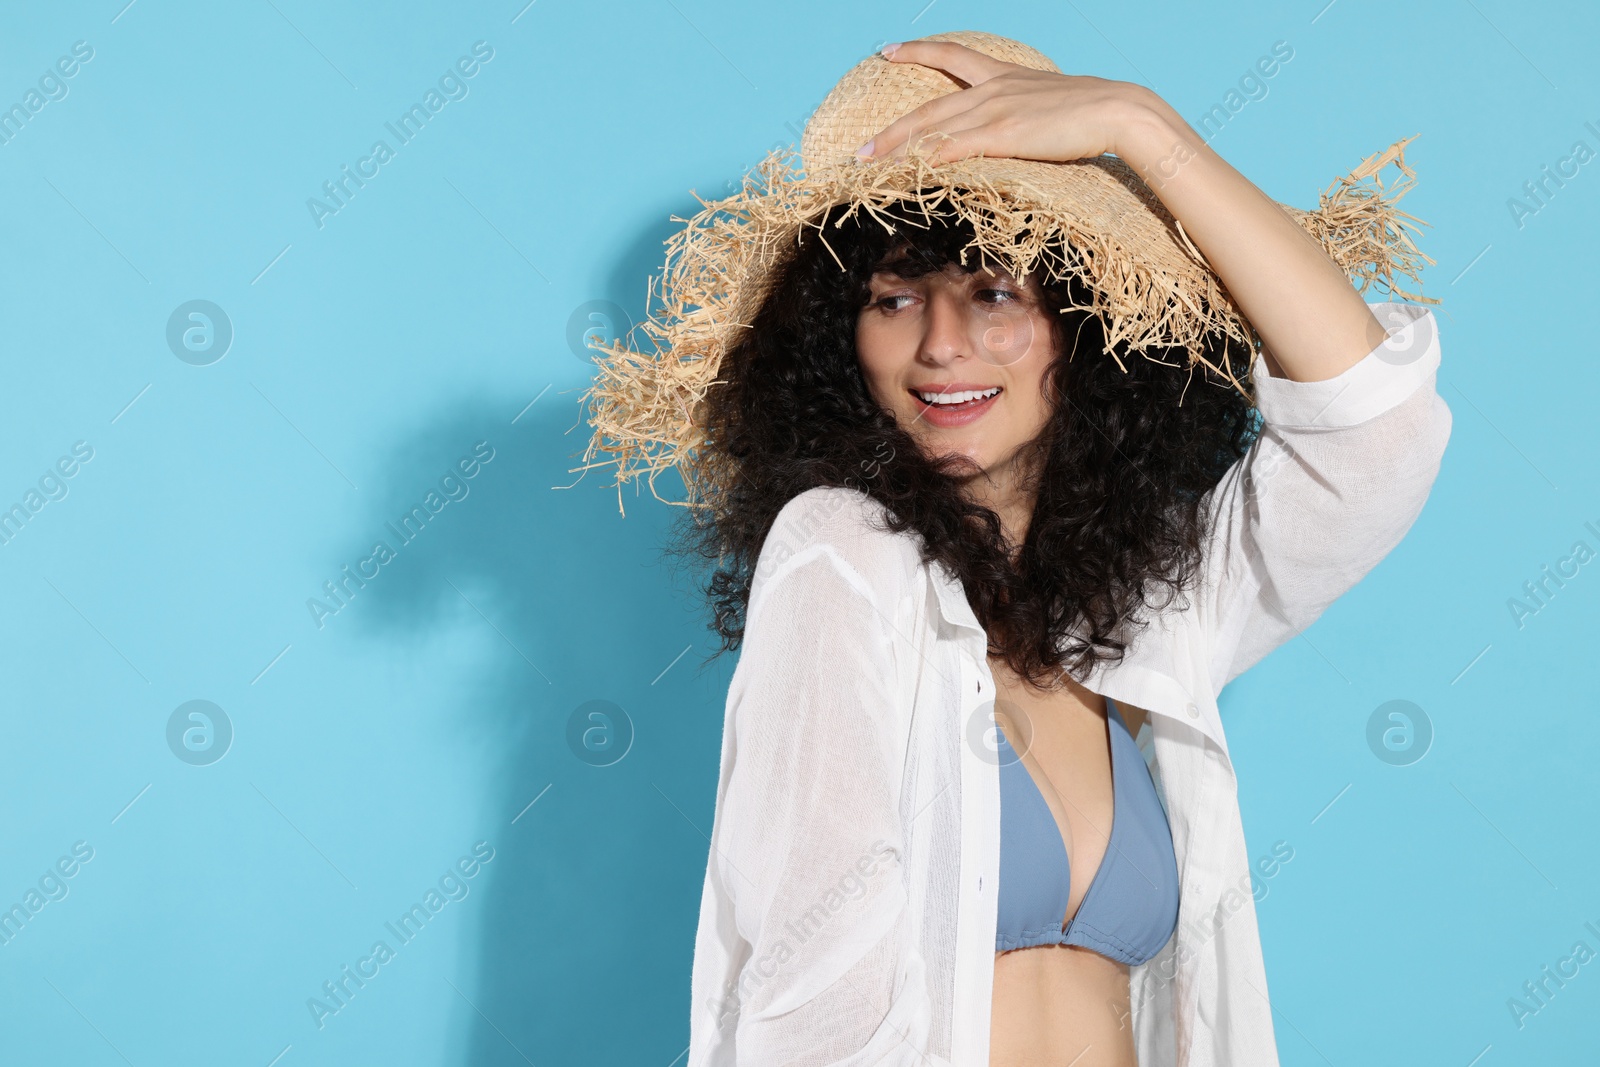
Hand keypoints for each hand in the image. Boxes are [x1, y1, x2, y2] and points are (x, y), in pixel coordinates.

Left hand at [856, 40, 1157, 165]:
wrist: (1120, 109)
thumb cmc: (1096, 114)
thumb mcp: (1054, 108)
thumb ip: (1031, 115)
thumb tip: (1027, 130)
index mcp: (1005, 77)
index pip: (954, 57)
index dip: (919, 51)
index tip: (890, 51)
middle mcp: (993, 90)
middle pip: (928, 108)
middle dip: (891, 131)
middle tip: (859, 150)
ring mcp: (995, 111)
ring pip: (932, 131)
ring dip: (896, 152)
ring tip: (867, 168)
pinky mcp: (1002, 134)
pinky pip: (953, 149)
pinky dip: (925, 162)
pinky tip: (906, 174)